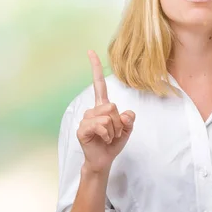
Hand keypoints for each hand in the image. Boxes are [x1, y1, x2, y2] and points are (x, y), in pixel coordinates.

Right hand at [76, 50, 135, 173]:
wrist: (104, 159)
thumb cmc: (114, 142)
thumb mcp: (128, 129)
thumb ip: (129, 119)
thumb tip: (125, 114)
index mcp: (103, 106)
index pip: (99, 84)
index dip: (95, 68)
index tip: (90, 51)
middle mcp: (93, 109)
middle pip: (112, 106)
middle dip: (119, 122)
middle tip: (115, 132)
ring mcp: (86, 119)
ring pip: (108, 117)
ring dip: (114, 130)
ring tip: (108, 137)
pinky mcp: (82, 129)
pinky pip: (101, 126)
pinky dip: (108, 135)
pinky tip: (103, 140)